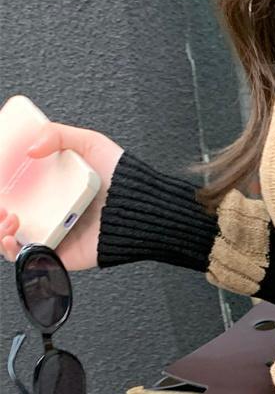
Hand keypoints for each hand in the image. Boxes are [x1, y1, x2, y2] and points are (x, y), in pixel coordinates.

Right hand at [0, 122, 123, 271]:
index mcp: (52, 185)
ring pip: (14, 238)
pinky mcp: (61, 254)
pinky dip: (14, 251)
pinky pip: (30, 258)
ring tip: (8, 218)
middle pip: (10, 212)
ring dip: (0, 230)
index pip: (17, 185)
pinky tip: (13, 238)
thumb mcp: (89, 143)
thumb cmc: (122, 179)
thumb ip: (58, 135)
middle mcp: (50, 210)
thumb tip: (30, 149)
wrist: (141, 209)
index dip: (2, 184)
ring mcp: (54, 232)